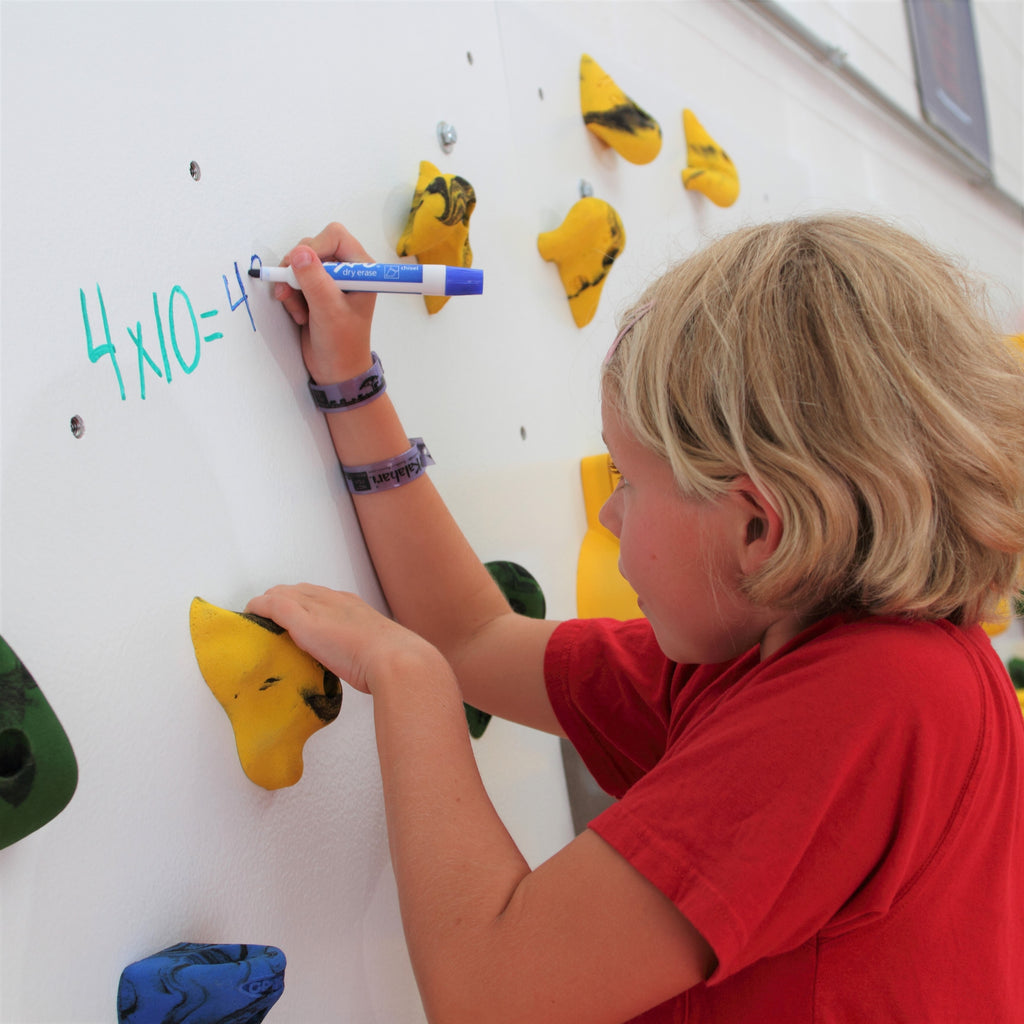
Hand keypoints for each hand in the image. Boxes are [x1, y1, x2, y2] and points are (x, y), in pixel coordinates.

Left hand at [245, 584, 444, 695]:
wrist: (396, 660)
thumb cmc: (394, 662)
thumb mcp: (378, 651)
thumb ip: (367, 653)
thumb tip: (370, 668)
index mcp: (353, 606)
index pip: (319, 596)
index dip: (302, 603)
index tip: (294, 618)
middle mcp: (334, 600)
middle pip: (298, 591)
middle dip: (281, 600)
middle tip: (269, 619)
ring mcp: (318, 608)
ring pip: (282, 594)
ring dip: (267, 604)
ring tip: (256, 620)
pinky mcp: (303, 621)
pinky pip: (271, 606)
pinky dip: (258, 609)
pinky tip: (250, 617)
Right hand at [275, 223, 378, 384]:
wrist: (336, 371)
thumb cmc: (343, 344)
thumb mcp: (328, 311)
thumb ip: (314, 280)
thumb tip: (298, 253)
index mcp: (361, 269)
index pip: (334, 236)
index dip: (314, 247)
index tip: (301, 268)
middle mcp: (346, 270)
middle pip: (311, 246)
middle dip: (297, 269)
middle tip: (292, 291)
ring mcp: (329, 280)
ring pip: (298, 263)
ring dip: (292, 286)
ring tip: (299, 311)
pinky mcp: (314, 291)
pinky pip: (292, 279)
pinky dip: (290, 295)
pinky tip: (298, 315)